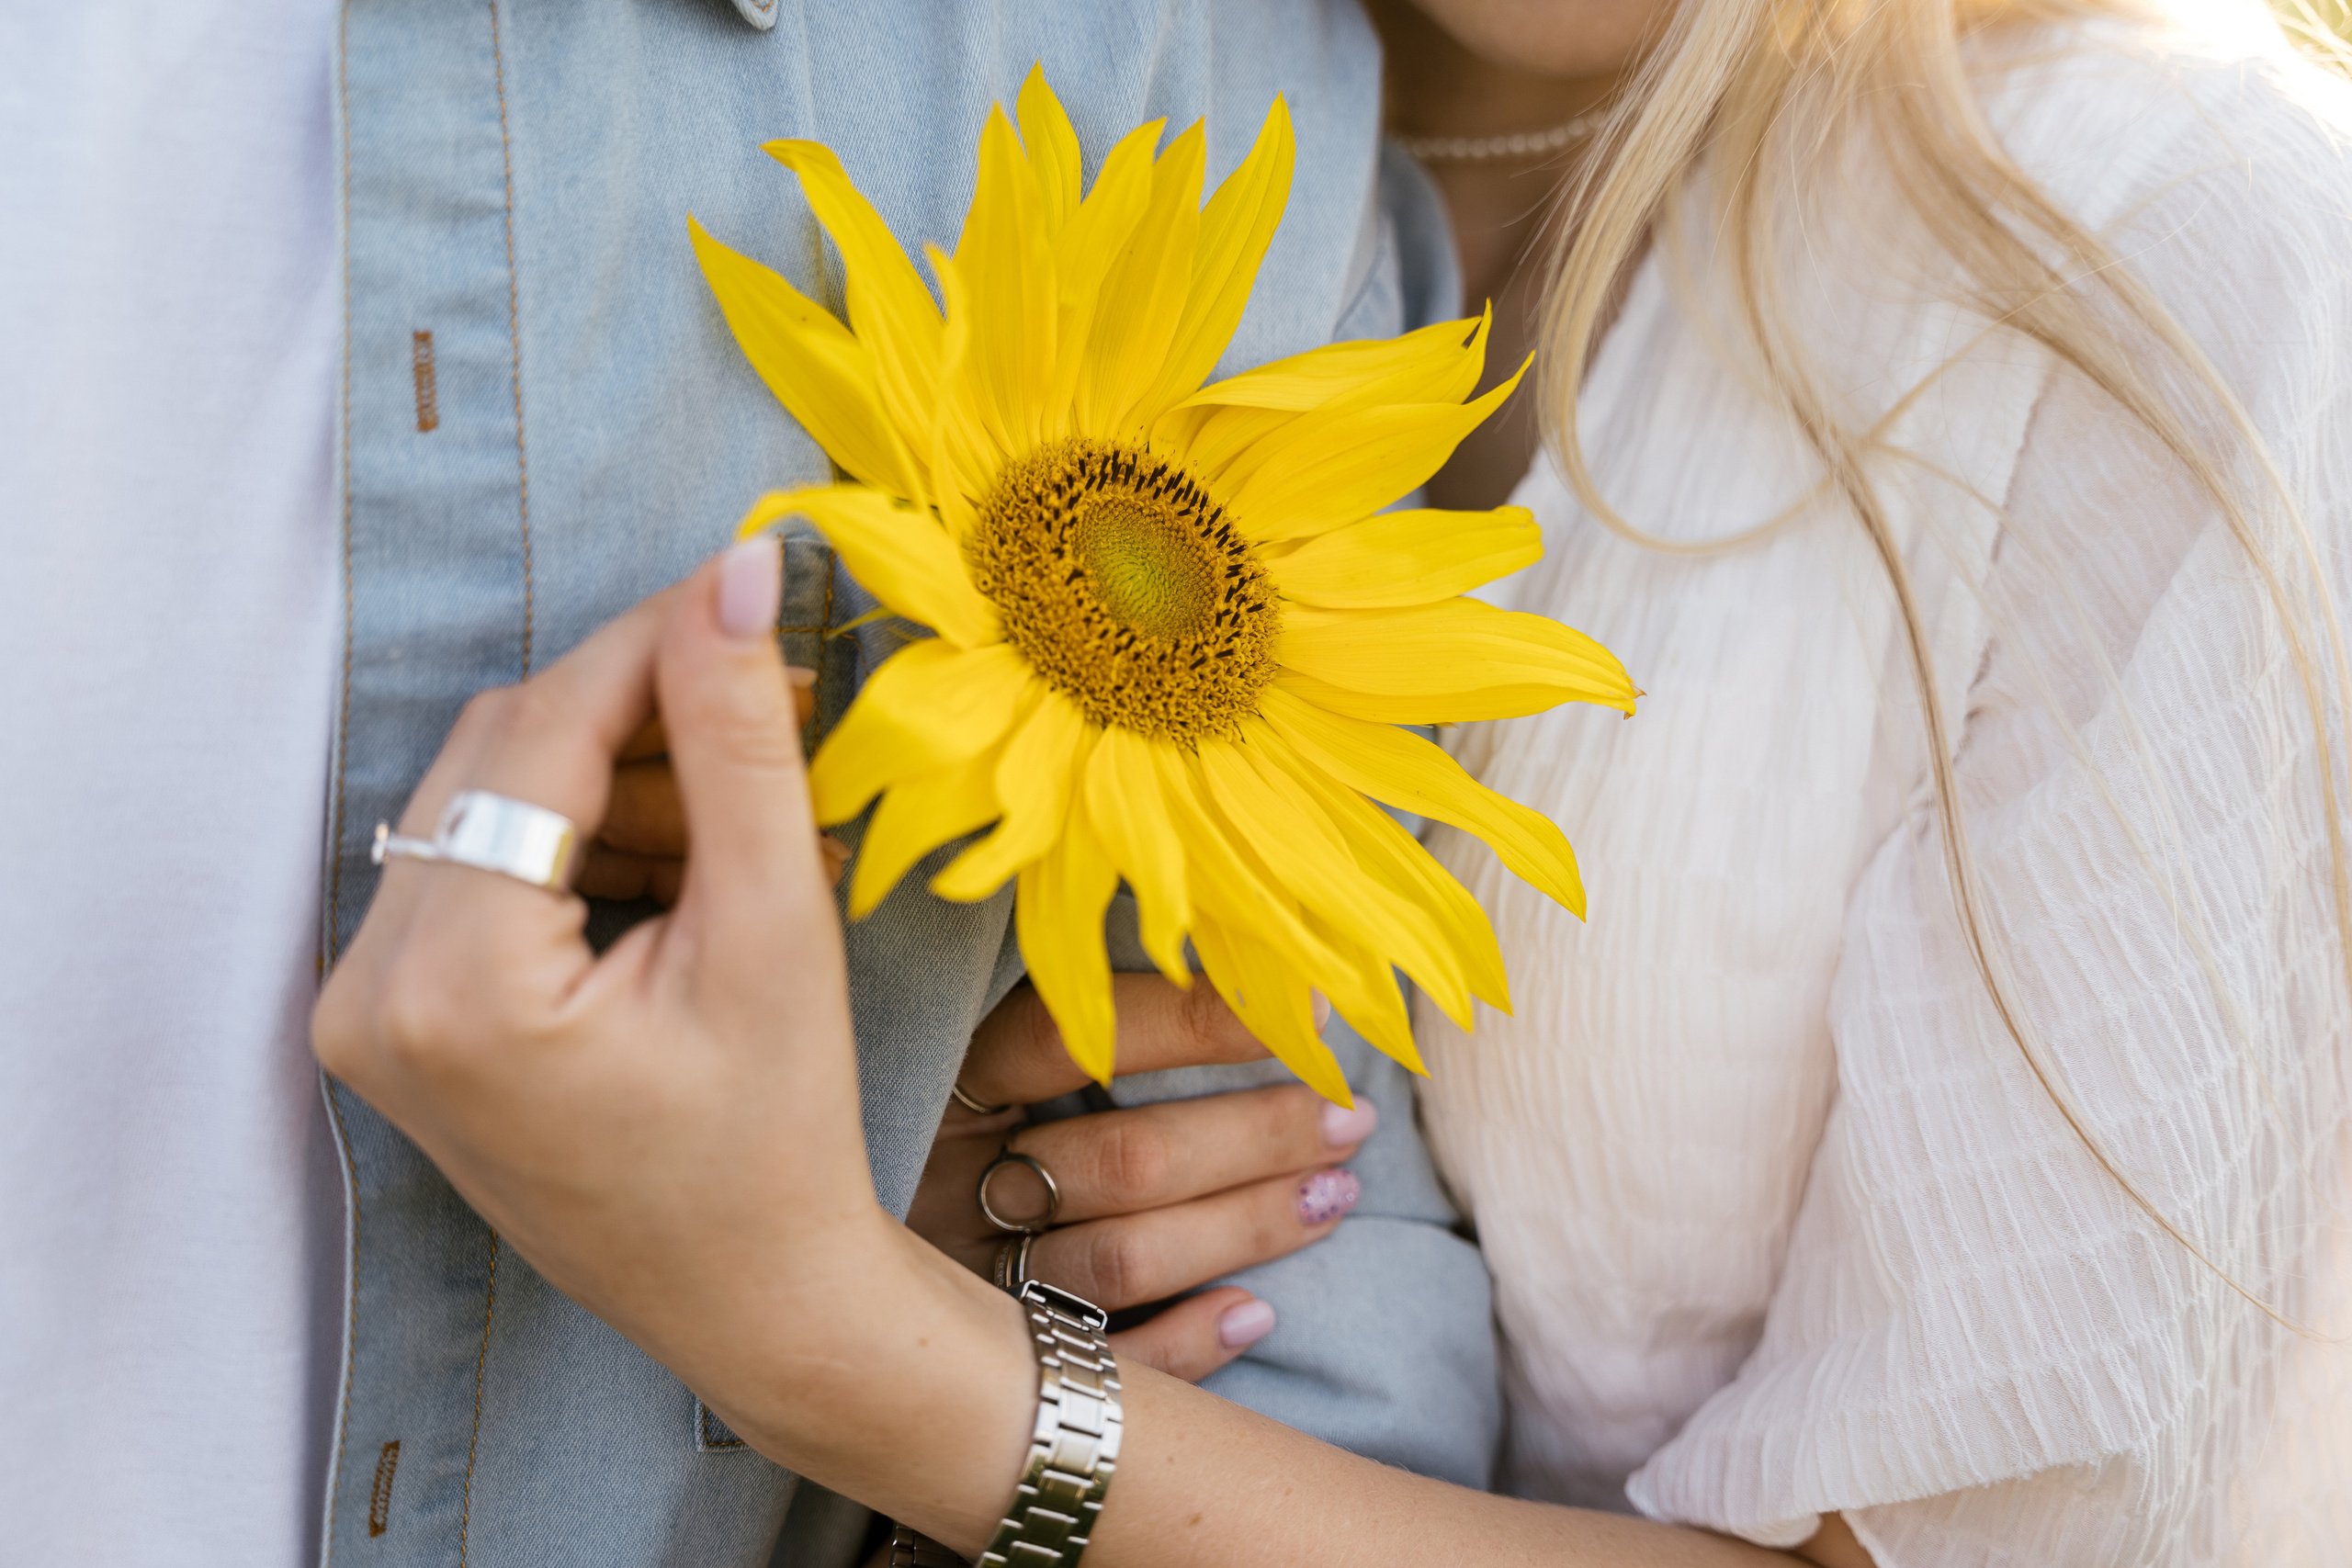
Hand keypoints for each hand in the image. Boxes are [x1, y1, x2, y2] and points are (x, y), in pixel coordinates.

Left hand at [314, 540, 1037, 1546]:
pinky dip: (573, 844)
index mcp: (453, 986)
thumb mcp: (774, 932)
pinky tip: (676, 870)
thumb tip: (739, 570)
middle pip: (499, 760)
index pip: (540, 735)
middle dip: (638, 718)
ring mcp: (363, 1014)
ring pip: (486, 804)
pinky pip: (474, 870)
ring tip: (740, 823)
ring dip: (613, 782)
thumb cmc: (778, 1140)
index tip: (748, 582)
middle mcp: (368, 994)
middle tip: (772, 713)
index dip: (652, 640)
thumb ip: (741, 743)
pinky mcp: (388, 1023)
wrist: (749, 1296)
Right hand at [913, 980, 1371, 1382]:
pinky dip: (1182, 1345)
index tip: (1306, 1003)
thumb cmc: (902, 1135)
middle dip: (1253, 1136)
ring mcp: (955, 1290)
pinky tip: (1255, 1313)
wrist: (790, 1299)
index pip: (1073, 1035)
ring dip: (1243, 1227)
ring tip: (1335, 1194)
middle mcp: (941, 1186)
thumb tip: (1218, 944)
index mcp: (937, 1084)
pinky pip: (1095, 1373)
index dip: (1194, 1017)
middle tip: (1350, 1116)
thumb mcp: (947, 1060)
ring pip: (1122, 1261)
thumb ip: (1056, 1014)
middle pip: (1120, 1160)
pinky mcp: (973, 1376)